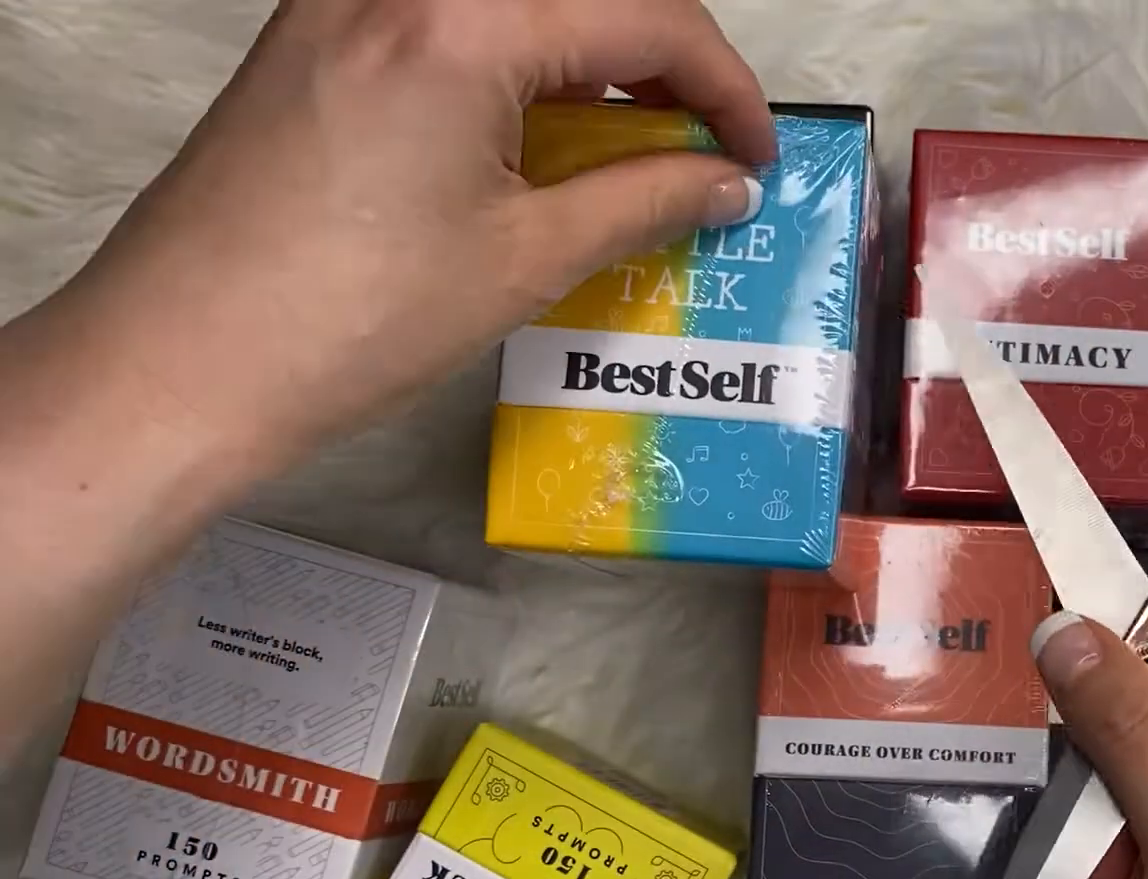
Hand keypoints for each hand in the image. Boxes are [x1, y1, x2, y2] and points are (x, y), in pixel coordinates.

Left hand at [18, 0, 773, 466]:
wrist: (181, 362)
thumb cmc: (346, 317)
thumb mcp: (526, 258)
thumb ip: (644, 200)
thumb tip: (724, 182)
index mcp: (463, 18)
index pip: (645, 16)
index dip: (725, 87)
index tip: (755, 154)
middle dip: (659, 62)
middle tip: (699, 147)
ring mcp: (342, 3)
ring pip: (512, 6)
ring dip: (585, 63)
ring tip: (625, 155)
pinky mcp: (309, 39)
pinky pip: (445, 23)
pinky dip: (511, 66)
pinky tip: (531, 145)